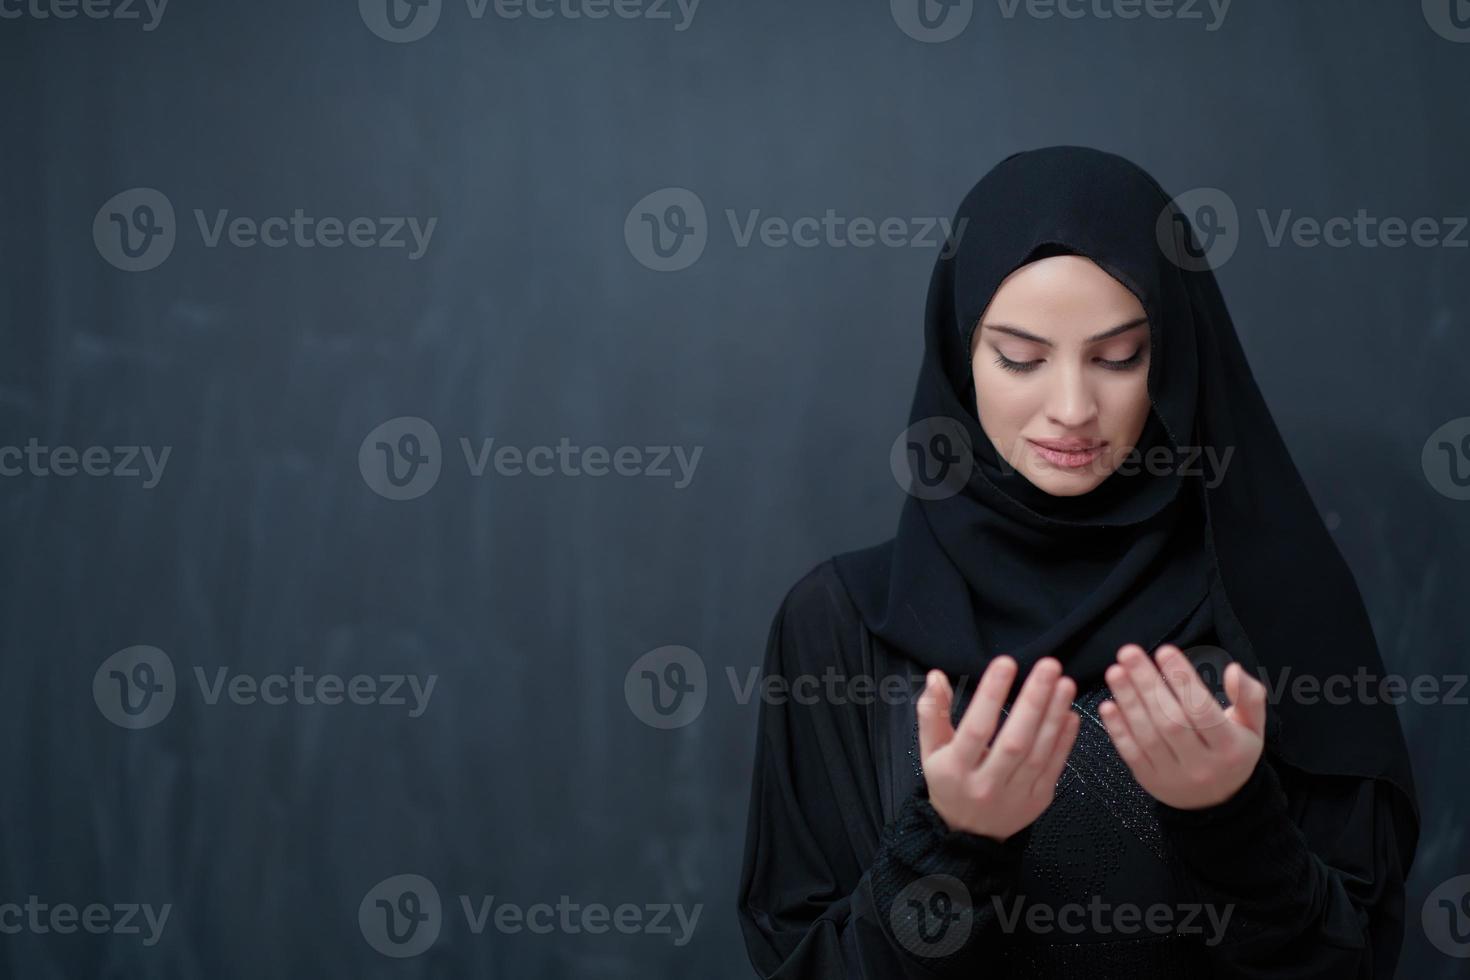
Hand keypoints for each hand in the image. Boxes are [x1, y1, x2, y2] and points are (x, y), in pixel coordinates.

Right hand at [917, 655, 1079, 842]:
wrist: (968, 834)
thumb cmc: (948, 781)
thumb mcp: (930, 750)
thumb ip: (931, 713)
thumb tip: (936, 676)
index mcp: (956, 770)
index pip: (976, 729)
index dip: (991, 695)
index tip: (1006, 662)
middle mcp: (986, 785)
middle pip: (1014, 741)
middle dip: (1034, 701)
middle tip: (1049, 665)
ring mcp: (1015, 796)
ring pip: (1039, 753)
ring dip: (1054, 716)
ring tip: (1064, 683)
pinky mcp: (1038, 801)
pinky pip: (1054, 768)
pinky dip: (1064, 740)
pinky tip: (1070, 714)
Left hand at [1099, 643, 1267, 809]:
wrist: (1217, 803)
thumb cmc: (1232, 752)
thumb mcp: (1252, 727)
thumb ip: (1249, 697)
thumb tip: (1234, 670)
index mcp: (1230, 748)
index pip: (1203, 710)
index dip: (1183, 680)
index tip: (1164, 650)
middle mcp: (1202, 764)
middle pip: (1171, 720)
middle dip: (1147, 683)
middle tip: (1128, 652)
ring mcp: (1174, 776)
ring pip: (1148, 735)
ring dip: (1128, 700)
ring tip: (1115, 671)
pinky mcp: (1150, 781)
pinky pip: (1131, 753)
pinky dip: (1118, 728)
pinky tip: (1108, 704)